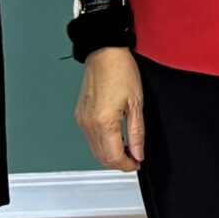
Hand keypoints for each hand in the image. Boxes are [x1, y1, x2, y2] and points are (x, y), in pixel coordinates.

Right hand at [75, 48, 145, 171]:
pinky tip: (115, 137)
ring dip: (110, 155)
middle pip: (102, 158)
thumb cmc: (121, 71)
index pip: (114, 157)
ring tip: (127, 147)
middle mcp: (89, 124)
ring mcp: (82, 120)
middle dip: (119, 163)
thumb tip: (139, 153)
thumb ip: (137, 133)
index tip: (137, 162)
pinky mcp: (80, 115)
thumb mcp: (137, 103)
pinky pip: (90, 139)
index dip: (127, 165)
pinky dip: (103, 144)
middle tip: (134, 158)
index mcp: (104, 122)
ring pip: (95, 150)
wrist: (104, 52)